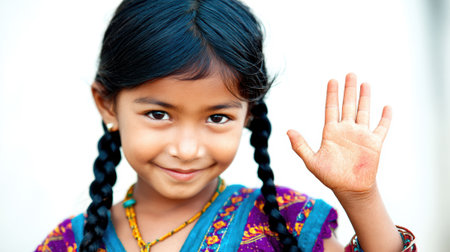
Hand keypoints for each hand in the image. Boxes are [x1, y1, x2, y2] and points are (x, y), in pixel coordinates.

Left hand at [287, 73, 391, 194]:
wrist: (349, 189)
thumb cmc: (330, 176)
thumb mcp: (312, 161)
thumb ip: (300, 146)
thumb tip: (288, 131)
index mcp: (331, 132)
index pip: (331, 108)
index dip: (332, 94)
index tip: (332, 80)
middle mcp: (346, 130)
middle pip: (348, 105)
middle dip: (349, 90)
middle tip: (350, 73)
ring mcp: (361, 135)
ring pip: (364, 111)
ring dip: (365, 98)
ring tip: (365, 83)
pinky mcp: (374, 143)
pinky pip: (381, 127)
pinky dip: (385, 118)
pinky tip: (386, 106)